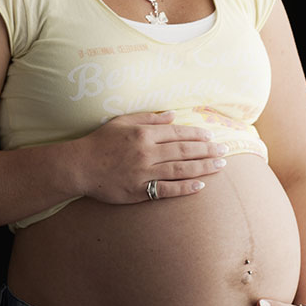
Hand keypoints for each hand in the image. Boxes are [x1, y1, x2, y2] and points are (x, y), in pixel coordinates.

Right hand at [76, 111, 228, 203]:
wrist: (80, 166)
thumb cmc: (100, 142)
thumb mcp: (122, 122)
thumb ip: (148, 118)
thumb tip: (173, 116)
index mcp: (143, 133)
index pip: (177, 133)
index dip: (197, 134)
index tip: (211, 136)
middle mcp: (146, 152)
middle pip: (184, 150)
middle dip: (207, 150)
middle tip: (225, 151)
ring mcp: (144, 172)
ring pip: (181, 169)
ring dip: (203, 167)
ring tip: (220, 166)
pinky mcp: (139, 190)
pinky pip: (167, 189)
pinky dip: (185, 187)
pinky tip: (200, 185)